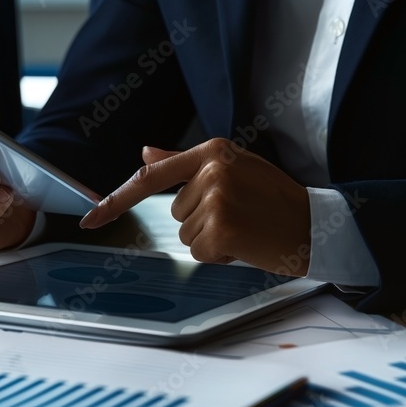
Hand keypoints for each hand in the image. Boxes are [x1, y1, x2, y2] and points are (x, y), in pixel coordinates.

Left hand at [78, 138, 310, 274]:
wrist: (316, 224)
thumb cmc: (276, 199)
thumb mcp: (235, 169)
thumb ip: (185, 163)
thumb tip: (146, 151)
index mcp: (213, 151)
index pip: (152, 176)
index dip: (116, 200)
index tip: (89, 219)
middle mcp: (212, 170)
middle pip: (176, 212)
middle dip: (203, 221)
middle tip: (241, 216)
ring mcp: (216, 198)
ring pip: (186, 234)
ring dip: (212, 239)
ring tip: (246, 228)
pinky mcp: (222, 228)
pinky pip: (200, 252)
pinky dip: (220, 255)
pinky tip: (246, 243)